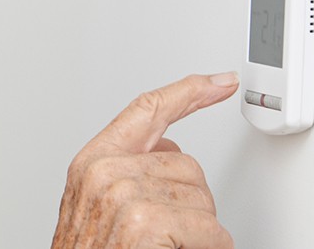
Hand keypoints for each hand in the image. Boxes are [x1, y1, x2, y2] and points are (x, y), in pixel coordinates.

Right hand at [51, 73, 238, 248]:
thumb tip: (170, 155)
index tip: (220, 81)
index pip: (147, 110)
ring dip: (199, 231)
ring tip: (167, 247)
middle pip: (186, 164)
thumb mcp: (98, 207)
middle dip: (191, 202)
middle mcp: (104, 172)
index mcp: (92, 162)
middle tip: (166, 234)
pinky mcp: (145, 222)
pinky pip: (210, 230)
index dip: (189, 91)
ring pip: (202, 199)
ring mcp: (124, 196)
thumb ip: (129, 173)